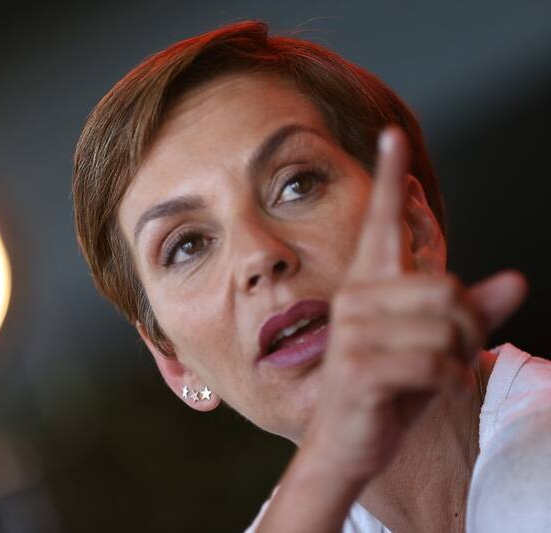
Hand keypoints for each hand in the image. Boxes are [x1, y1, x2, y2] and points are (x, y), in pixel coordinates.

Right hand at [301, 126, 527, 482]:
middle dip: (469, 327)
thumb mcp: (438, 347)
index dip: (387, 178)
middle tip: (453, 353)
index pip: (380, 224)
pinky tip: (429, 390)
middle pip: (449, 288)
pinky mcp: (358, 366)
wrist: (347, 441)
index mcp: (371, 285)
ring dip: (460, 358)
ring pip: (448, 326)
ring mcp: (353, 332)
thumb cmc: (389, 388)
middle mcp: (357, 299)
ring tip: (437, 373)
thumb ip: (474, 312)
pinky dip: (450, 382)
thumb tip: (516, 280)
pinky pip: (436, 362)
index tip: (392, 136)